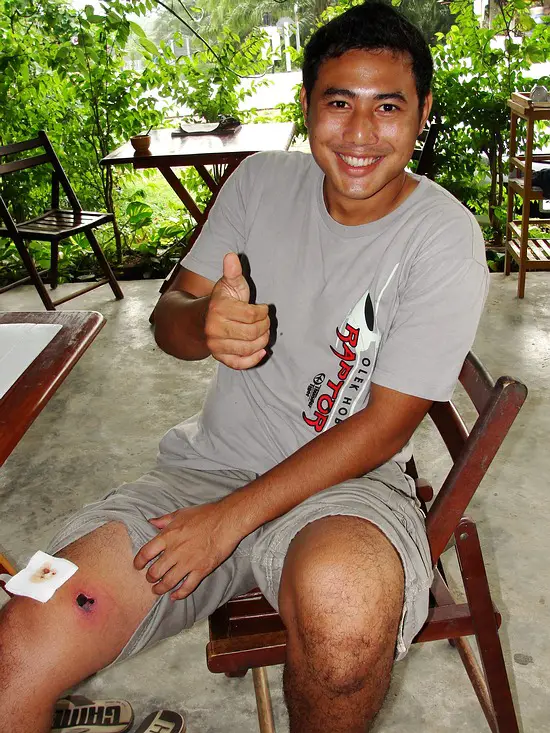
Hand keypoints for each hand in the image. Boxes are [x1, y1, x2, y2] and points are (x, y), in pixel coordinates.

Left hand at [133, 502, 241, 600]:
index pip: (146, 553)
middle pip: (155, 572)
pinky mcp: (201, 570)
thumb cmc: (205, 514)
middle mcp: (175, 551)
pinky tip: (175, 596)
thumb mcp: (181, 513)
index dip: (139, 562)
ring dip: (160, 589)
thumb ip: (164, 520)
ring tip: (157, 590)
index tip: (138, 566)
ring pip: (168, 582)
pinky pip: (187, 587)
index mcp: (168, 536)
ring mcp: (188, 562)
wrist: (227, 520)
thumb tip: (151, 522)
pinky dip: (179, 594)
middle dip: (150, 578)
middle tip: (150, 578)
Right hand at [205, 252, 269, 368]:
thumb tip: (231, 255)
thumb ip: (232, 271)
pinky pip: (238, 364)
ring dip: (262, 341)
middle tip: (265, 322)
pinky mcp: (219, 357)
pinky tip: (261, 351)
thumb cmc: (222, 301)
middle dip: (264, 327)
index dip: (262, 312)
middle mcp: (214, 328)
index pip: (251, 315)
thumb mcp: (228, 284)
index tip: (262, 308)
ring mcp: (215, 344)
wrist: (201, 320)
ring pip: (248, 348)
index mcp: (218, 308)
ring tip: (263, 333)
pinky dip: (253, 359)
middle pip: (251, 333)